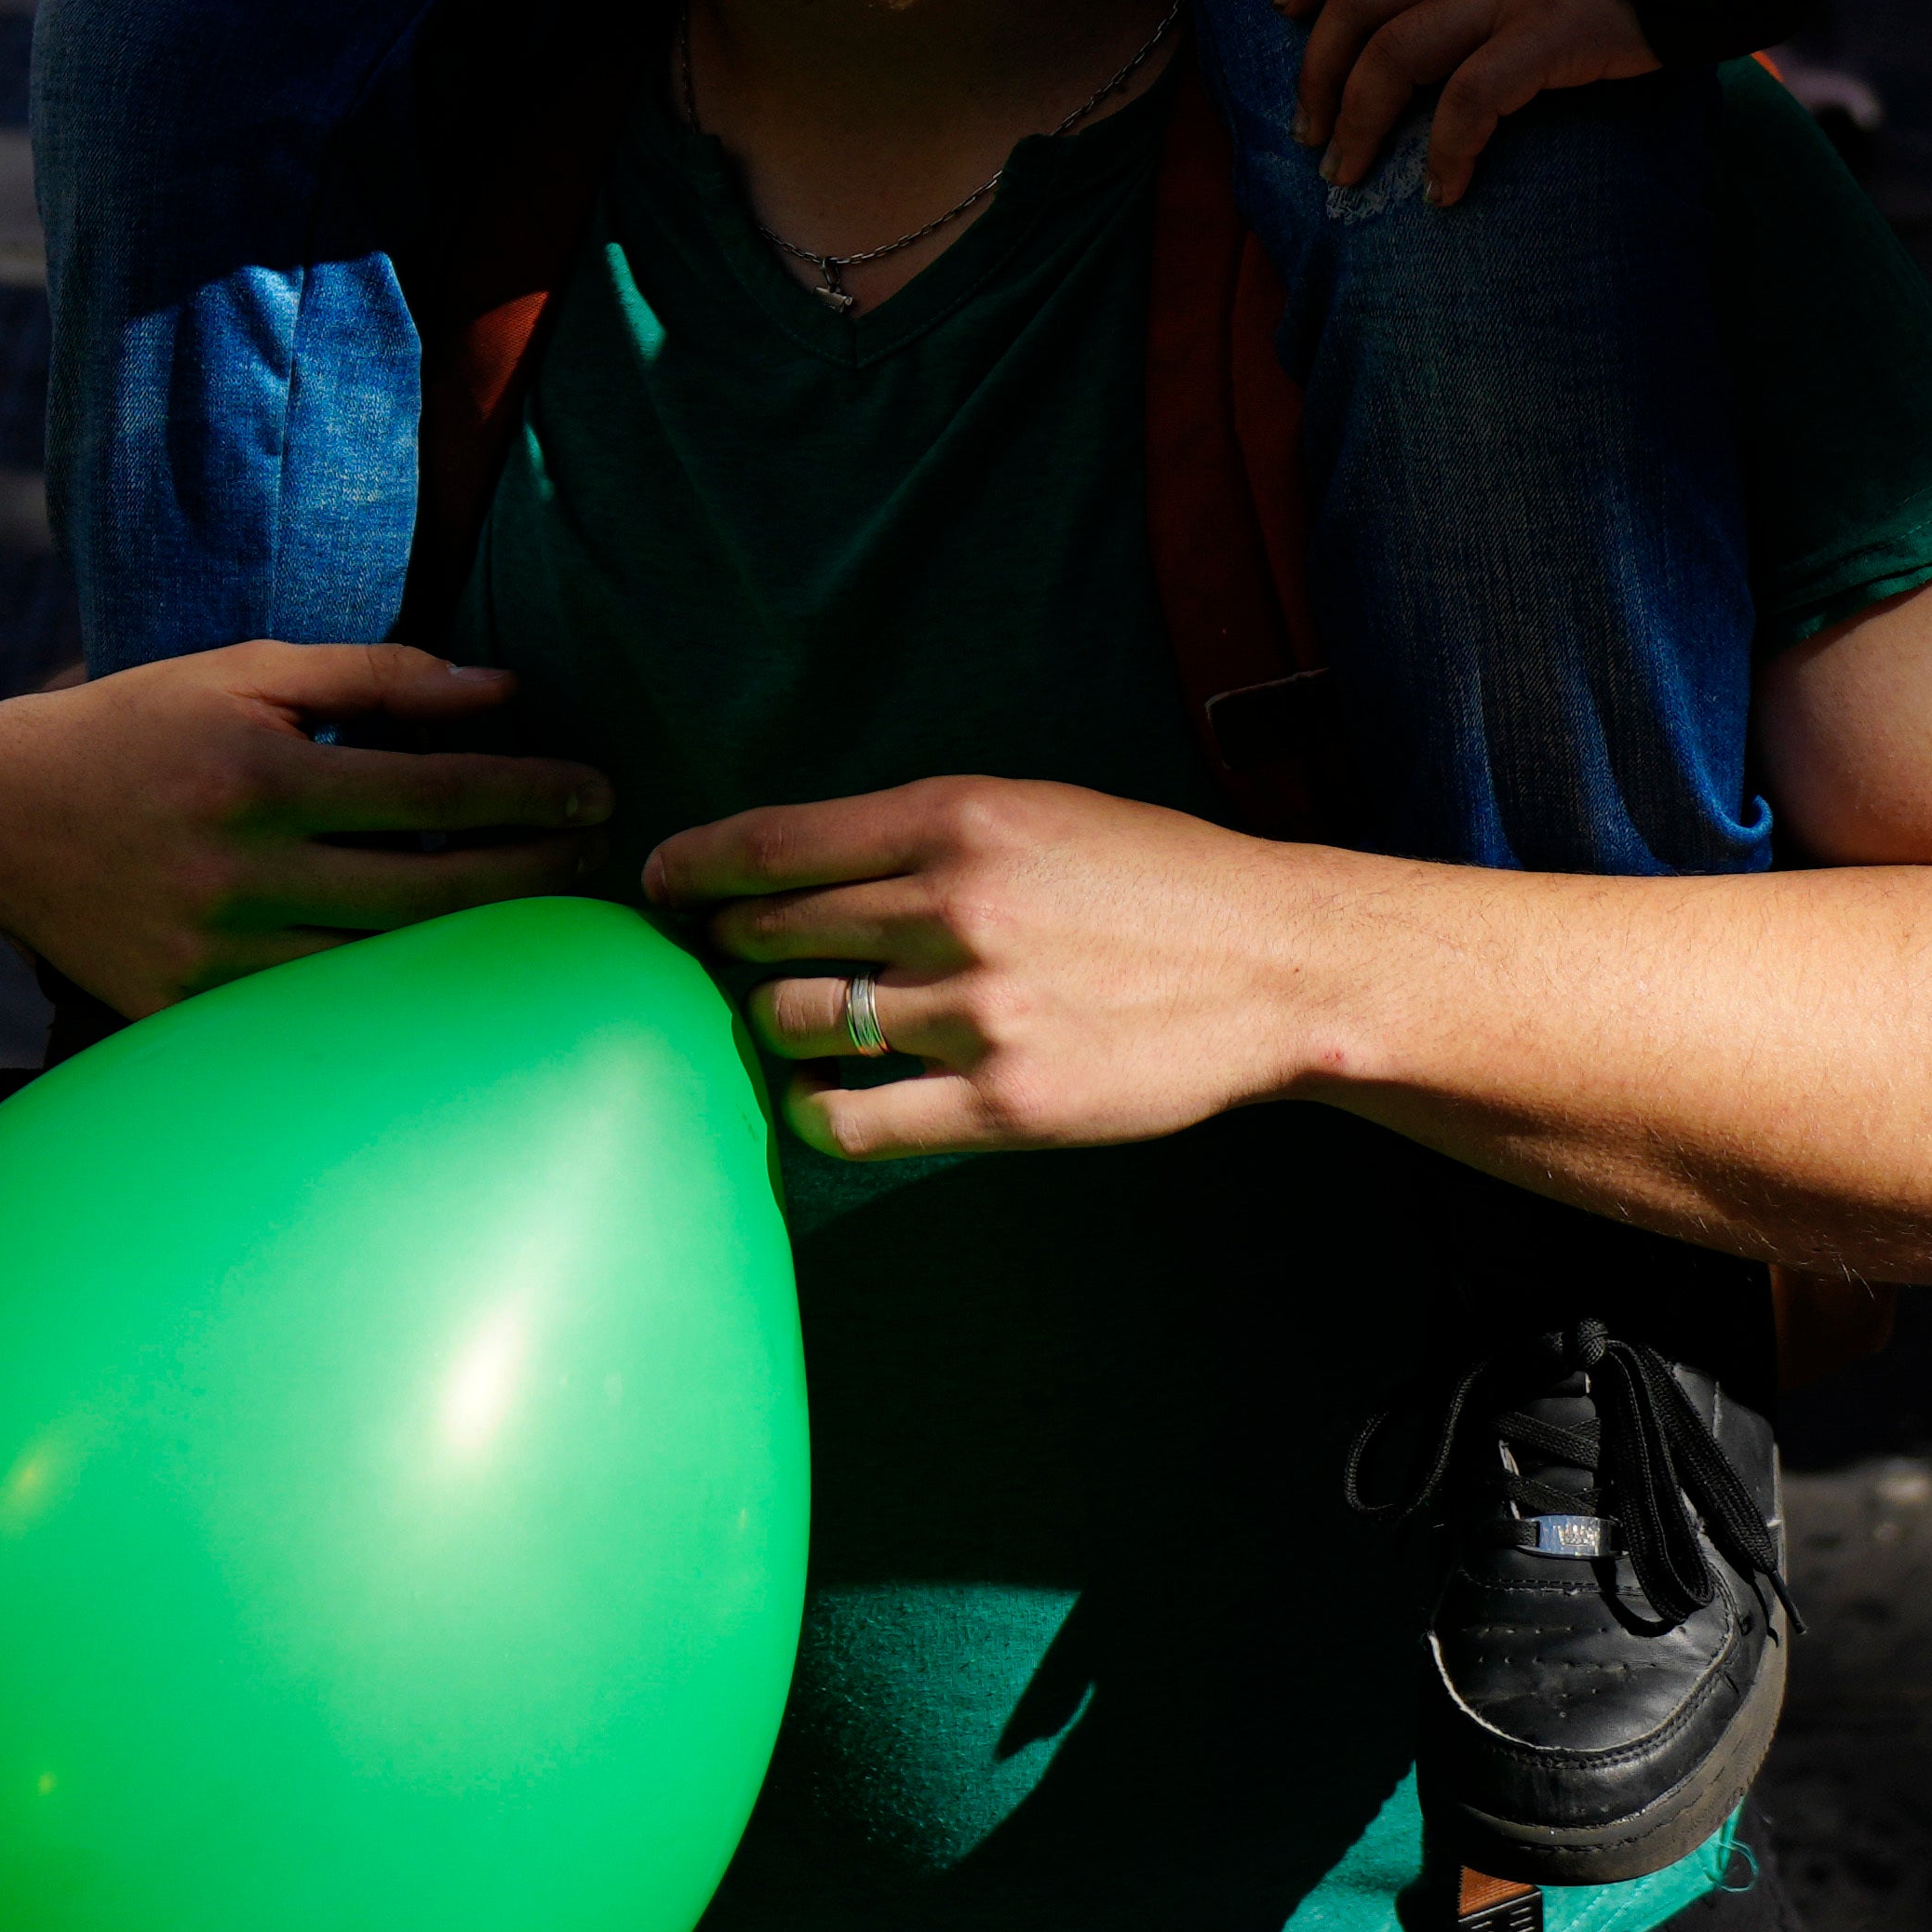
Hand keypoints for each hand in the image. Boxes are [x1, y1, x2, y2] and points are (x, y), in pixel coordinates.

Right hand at [0, 642, 615, 1019]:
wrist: (7, 814)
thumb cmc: (147, 723)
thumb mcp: (253, 673)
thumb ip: (382, 677)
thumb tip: (507, 691)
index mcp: (258, 774)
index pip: (432, 788)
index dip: (527, 792)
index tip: (595, 789)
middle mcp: (238, 870)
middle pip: (427, 890)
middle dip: (530, 873)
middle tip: (596, 854)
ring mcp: (211, 952)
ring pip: (382, 965)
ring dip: (479, 945)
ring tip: (549, 915)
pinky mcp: (186, 1010)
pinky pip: (315, 1012)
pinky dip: (391, 995)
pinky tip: (452, 976)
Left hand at [647, 771, 1348, 1162]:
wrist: (1273, 965)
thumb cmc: (1147, 880)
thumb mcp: (1030, 811)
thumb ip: (913, 838)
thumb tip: (785, 873)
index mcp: (955, 819)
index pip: (770, 845)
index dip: (692, 867)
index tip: (658, 884)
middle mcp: (953, 909)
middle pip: (766, 935)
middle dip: (730, 948)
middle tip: (733, 961)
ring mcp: (975, 1013)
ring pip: (793, 1023)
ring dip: (774, 1025)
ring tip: (798, 1024)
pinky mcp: (1001, 1105)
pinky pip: (846, 1119)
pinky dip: (813, 1106)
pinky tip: (827, 1093)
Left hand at [1274, 0, 1664, 206]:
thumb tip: (1459, 15)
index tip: (1288, 7)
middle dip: (1316, 70)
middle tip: (1308, 130)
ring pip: (1395, 51)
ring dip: (1356, 119)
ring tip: (1346, 172)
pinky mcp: (1553, 35)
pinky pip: (1470, 98)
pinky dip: (1444, 150)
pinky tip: (1444, 190)